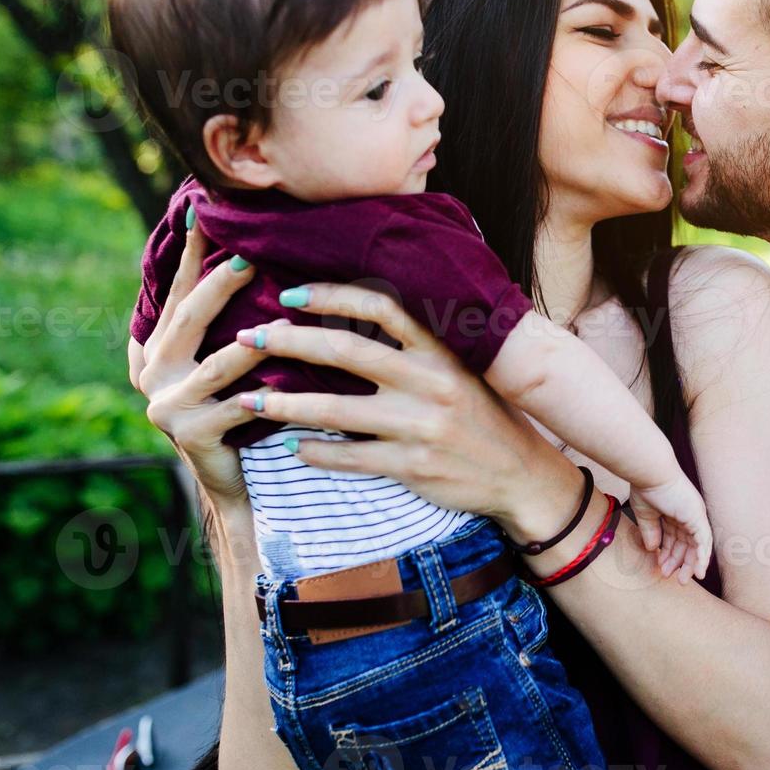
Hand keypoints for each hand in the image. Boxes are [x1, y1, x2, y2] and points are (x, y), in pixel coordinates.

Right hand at [131, 222, 273, 531]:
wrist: (237, 483)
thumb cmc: (240, 413)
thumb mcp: (227, 365)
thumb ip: (227, 322)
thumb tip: (252, 255)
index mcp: (160, 350)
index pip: (178, 294)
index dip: (190, 256)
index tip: (201, 213)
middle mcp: (154, 374)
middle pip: (189, 319)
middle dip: (218, 286)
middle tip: (247, 258)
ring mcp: (168, 406)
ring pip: (217, 365)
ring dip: (251, 342)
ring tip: (278, 322)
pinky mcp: (192, 436)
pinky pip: (235, 409)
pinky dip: (262, 395)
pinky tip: (287, 383)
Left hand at [231, 282, 578, 532]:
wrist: (522, 475)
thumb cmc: (486, 416)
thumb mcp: (465, 370)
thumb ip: (422, 345)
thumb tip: (360, 317)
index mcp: (443, 350)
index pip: (380, 306)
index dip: (330, 295)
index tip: (289, 294)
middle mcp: (430, 382)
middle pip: (346, 350)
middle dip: (289, 340)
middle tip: (248, 337)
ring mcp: (420, 426)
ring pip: (336, 409)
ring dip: (285, 403)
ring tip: (249, 399)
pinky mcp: (413, 466)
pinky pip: (350, 457)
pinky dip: (316, 452)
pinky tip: (292, 447)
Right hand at [629, 477, 711, 582]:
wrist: (651, 473)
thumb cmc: (646, 487)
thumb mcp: (646, 514)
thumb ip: (650, 531)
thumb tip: (652, 549)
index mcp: (676, 512)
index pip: (675, 538)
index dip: (668, 554)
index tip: (659, 565)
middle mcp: (689, 515)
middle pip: (687, 544)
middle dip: (679, 562)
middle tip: (670, 577)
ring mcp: (695, 515)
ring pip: (697, 546)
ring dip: (690, 564)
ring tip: (681, 580)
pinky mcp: (698, 517)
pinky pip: (704, 542)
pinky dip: (702, 557)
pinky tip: (698, 572)